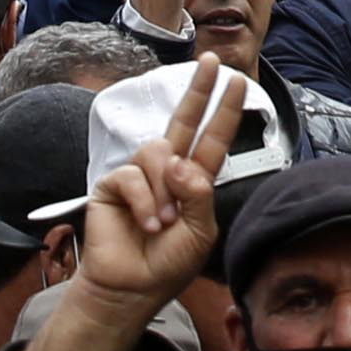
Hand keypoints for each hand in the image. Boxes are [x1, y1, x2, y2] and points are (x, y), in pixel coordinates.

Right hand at [75, 51, 241, 300]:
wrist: (132, 288)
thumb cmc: (167, 264)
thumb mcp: (200, 231)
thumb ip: (199, 194)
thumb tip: (180, 162)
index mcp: (194, 180)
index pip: (213, 139)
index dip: (225, 111)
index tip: (237, 82)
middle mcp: (168, 170)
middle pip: (184, 120)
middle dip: (198, 90)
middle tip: (209, 62)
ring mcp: (140, 174)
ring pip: (159, 152)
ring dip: (165, 190)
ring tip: (163, 222)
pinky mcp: (113, 183)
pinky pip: (133, 176)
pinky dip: (145, 202)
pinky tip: (146, 223)